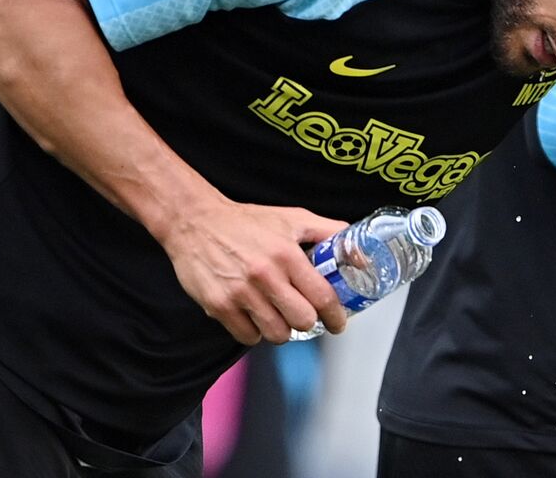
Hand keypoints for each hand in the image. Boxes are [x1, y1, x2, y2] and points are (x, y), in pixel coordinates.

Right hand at [159, 197, 349, 344]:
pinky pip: (247, 337)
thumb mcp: (293, 218)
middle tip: (305, 316)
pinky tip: (256, 316)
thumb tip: (359, 249)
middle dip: (308, 322)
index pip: (322, 297)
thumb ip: (328, 232)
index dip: (336, 316)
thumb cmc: (248, 221)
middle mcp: (265, 276)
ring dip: (282, 330)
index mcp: (287, 254)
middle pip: (301, 321)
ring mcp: (240, 293)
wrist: (196, 223)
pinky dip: (255, 333)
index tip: (339, 323)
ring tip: (279, 315)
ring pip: (275, 334)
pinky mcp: (218, 306)